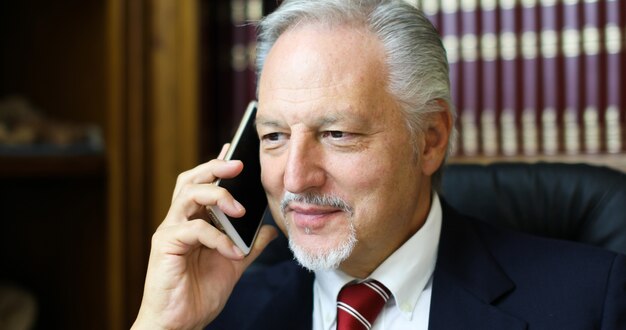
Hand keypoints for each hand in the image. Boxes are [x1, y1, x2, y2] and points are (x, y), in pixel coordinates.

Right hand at [132, 145, 277, 329]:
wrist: (179, 323)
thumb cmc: (198, 293)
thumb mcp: (233, 265)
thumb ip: (249, 245)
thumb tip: (270, 230)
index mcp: (192, 221)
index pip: (202, 184)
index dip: (216, 165)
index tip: (235, 151)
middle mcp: (178, 221)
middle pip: (190, 180)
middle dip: (215, 167)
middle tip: (238, 164)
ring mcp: (170, 231)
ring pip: (188, 195)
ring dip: (218, 196)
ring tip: (240, 210)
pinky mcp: (165, 245)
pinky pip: (194, 229)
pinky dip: (218, 237)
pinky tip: (234, 252)